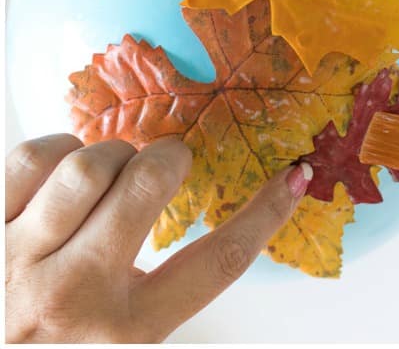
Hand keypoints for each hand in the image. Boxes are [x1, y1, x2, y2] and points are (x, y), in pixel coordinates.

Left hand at [5, 134, 312, 342]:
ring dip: (111, 154)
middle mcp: (73, 295)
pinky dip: (56, 150)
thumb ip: (157, 296)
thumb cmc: (56, 348)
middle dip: (170, 157)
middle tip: (170, 161)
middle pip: (147, 188)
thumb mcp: (121, 340)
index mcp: (126, 331)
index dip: (265, 214)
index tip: (290, 179)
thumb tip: (211, 227)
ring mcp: (18, 259)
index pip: (217, 263)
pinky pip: (30, 159)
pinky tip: (63, 169)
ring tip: (111, 169)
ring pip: (85, 166)